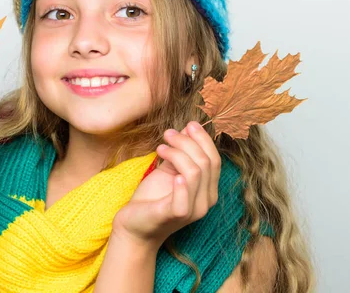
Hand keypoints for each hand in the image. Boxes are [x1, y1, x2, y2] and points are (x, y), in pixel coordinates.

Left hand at [112, 121, 220, 247]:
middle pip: (206, 162)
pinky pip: (185, 197)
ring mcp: (193, 210)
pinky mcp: (176, 215)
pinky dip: (180, 183)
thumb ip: (181, 154)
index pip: (214, 159)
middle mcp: (206, 200)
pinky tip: (171, 173)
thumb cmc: (152, 197)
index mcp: (208, 188)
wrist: (134, 224)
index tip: (188, 124)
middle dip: (187, 142)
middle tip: (168, 134)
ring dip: (177, 153)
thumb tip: (189, 128)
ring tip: (160, 148)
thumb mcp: (169, 170)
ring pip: (195, 172)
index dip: (203, 139)